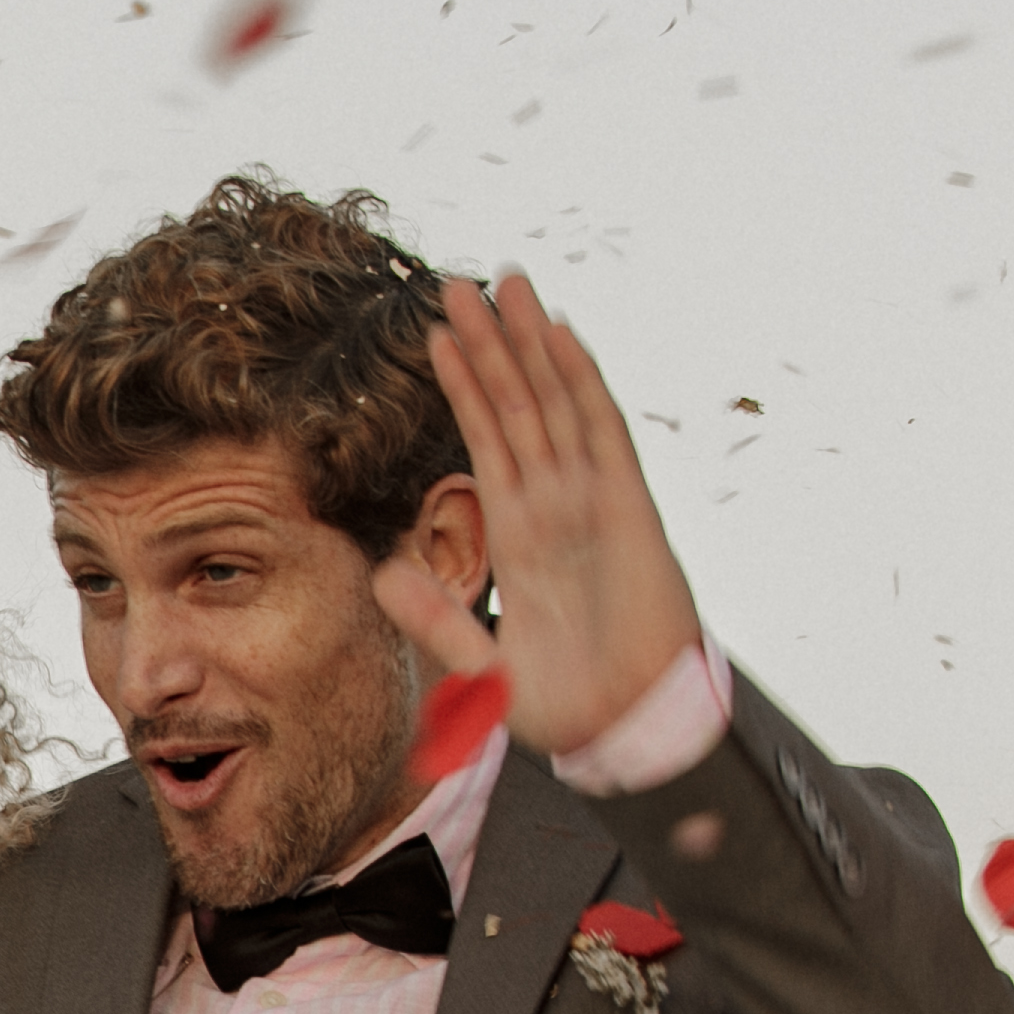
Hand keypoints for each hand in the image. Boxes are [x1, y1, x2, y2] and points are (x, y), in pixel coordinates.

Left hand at [372, 270, 703, 759]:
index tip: (435, 337)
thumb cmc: (567, 706)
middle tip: (460, 282)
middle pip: (517, 404)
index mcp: (518, 532)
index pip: (484, 440)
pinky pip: (602, 431)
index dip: (462, 387)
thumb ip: (435, 618)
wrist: (630, 730)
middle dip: (491, 343)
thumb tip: (383, 573)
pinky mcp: (628, 507)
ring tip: (505, 283)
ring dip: (530, 343)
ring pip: (554, 401)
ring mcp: (592, 499)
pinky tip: (559, 336)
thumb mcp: (481, 666)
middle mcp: (554, 503)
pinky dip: (581, 382)